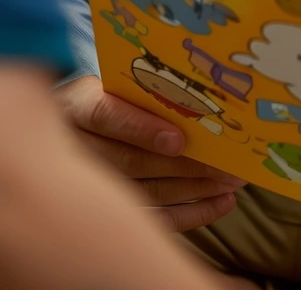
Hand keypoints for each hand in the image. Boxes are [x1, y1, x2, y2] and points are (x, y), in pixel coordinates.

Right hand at [56, 75, 242, 233]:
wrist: (69, 128)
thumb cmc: (107, 96)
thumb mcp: (112, 83)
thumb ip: (143, 91)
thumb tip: (198, 97)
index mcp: (78, 106)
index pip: (105, 117)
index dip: (142, 130)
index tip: (178, 141)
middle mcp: (78, 148)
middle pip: (133, 162)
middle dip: (184, 165)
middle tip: (226, 164)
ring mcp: (90, 185)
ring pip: (147, 191)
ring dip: (195, 189)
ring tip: (232, 181)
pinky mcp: (111, 211)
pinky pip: (152, 217)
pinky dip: (191, 214)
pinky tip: (221, 203)